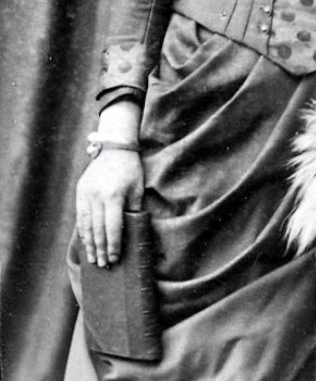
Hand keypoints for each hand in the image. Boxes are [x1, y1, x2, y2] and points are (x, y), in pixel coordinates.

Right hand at [76, 149, 143, 266]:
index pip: (112, 227)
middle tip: (103, 265)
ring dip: (89, 243)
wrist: (114, 147)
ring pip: (86, 224)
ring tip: (92, 258)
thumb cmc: (131, 169)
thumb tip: (132, 232)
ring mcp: (86, 194)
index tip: (114, 259)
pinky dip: (83, 230)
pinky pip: (80, 215)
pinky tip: (86, 241)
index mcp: (113, 196)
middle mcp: (97, 196)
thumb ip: (133, 210)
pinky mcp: (80, 191)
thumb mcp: (137, 188)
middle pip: (97, 229)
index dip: (113, 245)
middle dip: (100, 249)